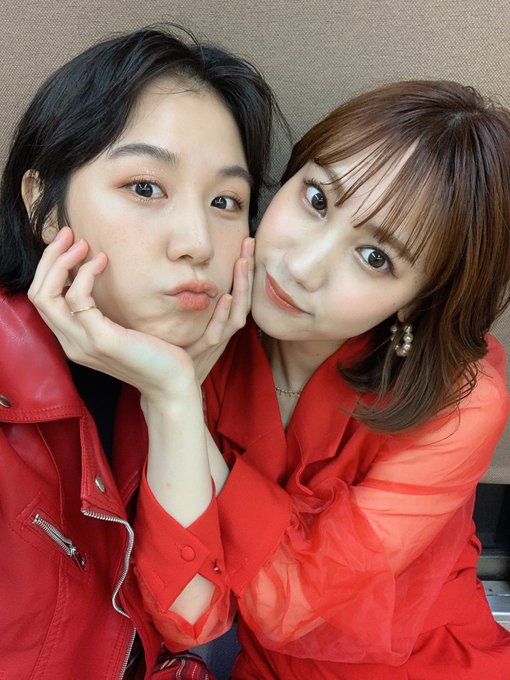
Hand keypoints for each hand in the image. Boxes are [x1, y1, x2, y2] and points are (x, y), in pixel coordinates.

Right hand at [28, 227, 196, 402]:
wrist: (173, 384)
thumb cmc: (154, 354)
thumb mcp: (122, 329)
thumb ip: (104, 311)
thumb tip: (98, 277)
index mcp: (74, 339)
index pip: (43, 299)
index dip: (49, 267)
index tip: (69, 243)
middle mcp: (71, 343)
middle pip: (37, 293)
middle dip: (50, 258)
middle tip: (70, 234)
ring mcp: (83, 343)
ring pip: (47, 295)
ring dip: (62, 262)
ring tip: (85, 245)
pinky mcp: (101, 340)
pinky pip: (78, 298)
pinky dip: (84, 274)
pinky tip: (102, 262)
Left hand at [187, 236, 253, 382]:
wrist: (171, 389)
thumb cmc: (177, 355)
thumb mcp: (188, 324)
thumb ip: (192, 303)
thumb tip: (185, 275)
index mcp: (220, 320)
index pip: (238, 289)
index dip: (244, 267)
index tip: (246, 241)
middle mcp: (223, 328)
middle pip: (243, 295)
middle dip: (248, 269)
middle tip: (249, 242)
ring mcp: (217, 340)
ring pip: (237, 311)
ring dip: (242, 286)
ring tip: (243, 261)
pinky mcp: (206, 350)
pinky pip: (219, 331)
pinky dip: (224, 314)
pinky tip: (227, 297)